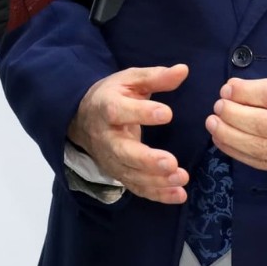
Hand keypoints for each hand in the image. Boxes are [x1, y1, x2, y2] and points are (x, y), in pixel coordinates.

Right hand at [68, 64, 190, 202]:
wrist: (83, 119)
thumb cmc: (113, 96)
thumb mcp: (130, 80)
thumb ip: (156, 77)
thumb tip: (183, 70)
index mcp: (107, 108)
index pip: (119, 111)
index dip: (141, 113)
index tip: (166, 113)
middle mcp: (107, 138)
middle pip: (123, 152)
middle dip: (147, 160)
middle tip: (171, 162)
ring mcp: (112, 160)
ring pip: (131, 174)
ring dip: (156, 180)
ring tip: (181, 178)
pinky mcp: (120, 174)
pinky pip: (137, 188)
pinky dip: (158, 195)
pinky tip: (179, 195)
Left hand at [205, 72, 266, 174]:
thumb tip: (235, 90)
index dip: (244, 93)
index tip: (227, 89)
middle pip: (262, 124)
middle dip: (233, 115)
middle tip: (217, 107)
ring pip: (259, 147)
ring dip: (229, 136)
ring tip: (213, 124)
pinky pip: (261, 163)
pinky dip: (238, 153)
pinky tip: (223, 141)